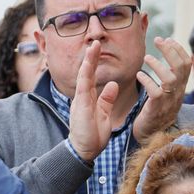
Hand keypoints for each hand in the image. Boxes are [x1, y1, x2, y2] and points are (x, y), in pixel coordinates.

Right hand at [66, 40, 120, 162]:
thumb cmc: (93, 135)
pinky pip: (83, 88)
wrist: (84, 150)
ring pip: (83, 77)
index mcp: (88, 98)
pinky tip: (88, 64)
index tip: (98, 49)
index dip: (94, 62)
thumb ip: (107, 99)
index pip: (90, 76)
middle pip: (85, 73)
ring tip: (92, 47)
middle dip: (90, 57)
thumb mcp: (104, 114)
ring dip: (88, 62)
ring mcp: (80, 100)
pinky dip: (85, 75)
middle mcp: (82, 96)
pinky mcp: (80, 106)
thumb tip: (113, 84)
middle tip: (95, 42)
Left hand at [131, 37, 191, 143]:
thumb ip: (168, 78)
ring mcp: (169, 102)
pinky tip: (139, 75)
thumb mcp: (166, 93)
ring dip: (158, 65)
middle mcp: (178, 93)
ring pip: (170, 79)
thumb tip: (167, 57)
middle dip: (170, 51)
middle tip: (158, 39)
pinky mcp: (157, 109)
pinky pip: (155, 92)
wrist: (151, 135)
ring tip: (146, 57)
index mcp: (180, 87)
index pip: (187, 64)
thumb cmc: (155, 111)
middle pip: (181, 67)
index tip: (168, 39)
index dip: (179, 49)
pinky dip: (147, 80)